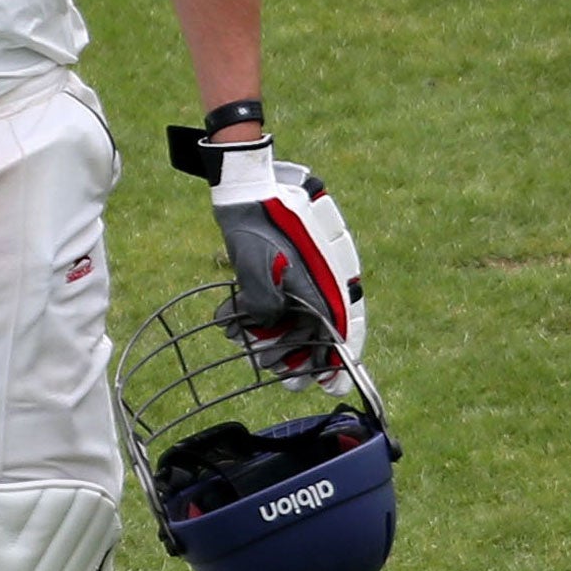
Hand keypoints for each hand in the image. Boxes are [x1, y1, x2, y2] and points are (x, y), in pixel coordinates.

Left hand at [194, 137, 365, 394]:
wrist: (248, 185)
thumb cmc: (257, 226)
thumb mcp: (258, 271)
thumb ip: (266, 307)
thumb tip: (266, 329)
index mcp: (325, 285)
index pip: (338, 335)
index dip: (333, 363)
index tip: (326, 386)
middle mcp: (321, 281)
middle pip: (316, 329)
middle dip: (295, 353)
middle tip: (277, 374)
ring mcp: (303, 272)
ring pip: (292, 314)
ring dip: (269, 332)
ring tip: (243, 345)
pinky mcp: (283, 265)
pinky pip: (276, 295)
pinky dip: (258, 310)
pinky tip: (231, 320)